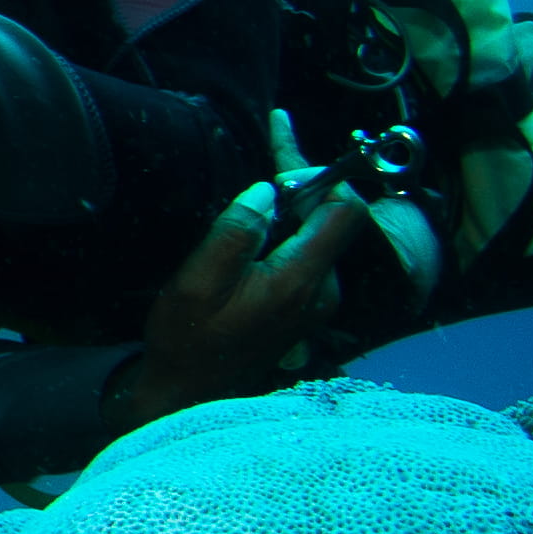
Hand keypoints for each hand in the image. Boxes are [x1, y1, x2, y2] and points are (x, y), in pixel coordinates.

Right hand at [105, 181, 368, 436]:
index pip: (345, 211)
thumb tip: (267, 191)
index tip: (285, 156)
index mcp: (299, 280)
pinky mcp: (306, 306)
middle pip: (334, 218)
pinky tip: (262, 222)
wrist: (189, 393)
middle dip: (306, 180)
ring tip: (266, 182)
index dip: (322, 174)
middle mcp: (321, 291)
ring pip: (321, 234)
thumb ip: (237, 233)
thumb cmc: (188, 340)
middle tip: (276, 140)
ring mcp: (317, 301)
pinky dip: (290, 229)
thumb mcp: (199, 282)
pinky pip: (309, 254)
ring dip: (296, 205)